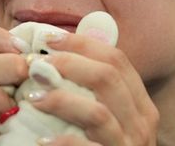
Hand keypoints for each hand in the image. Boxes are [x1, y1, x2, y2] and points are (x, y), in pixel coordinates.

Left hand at [27, 32, 158, 145]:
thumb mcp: (105, 119)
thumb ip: (92, 90)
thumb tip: (58, 51)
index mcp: (140, 104)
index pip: (117, 60)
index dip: (83, 44)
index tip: (48, 38)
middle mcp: (142, 124)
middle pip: (109, 78)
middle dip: (69, 64)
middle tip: (35, 65)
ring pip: (98, 112)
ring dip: (61, 100)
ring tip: (32, 98)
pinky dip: (62, 143)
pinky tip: (41, 141)